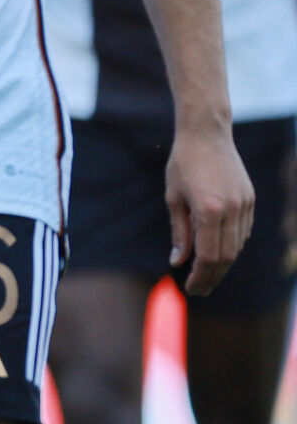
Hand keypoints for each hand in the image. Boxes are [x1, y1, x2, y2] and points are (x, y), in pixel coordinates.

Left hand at [166, 124, 254, 294]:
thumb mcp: (174, 197)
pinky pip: (243, 232)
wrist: (207, 134)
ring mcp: (245, 205)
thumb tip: (177, 261)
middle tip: (198, 289)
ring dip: (222, 264)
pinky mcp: (251, 200)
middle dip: (212, 277)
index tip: (190, 288)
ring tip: (206, 274)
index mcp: (209, 210)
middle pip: (226, 256)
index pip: (208, 256)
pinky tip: (218, 252)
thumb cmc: (183, 163)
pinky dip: (231, 246)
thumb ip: (179, 232)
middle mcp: (232, 210)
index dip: (200, 276)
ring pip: (237, 246)